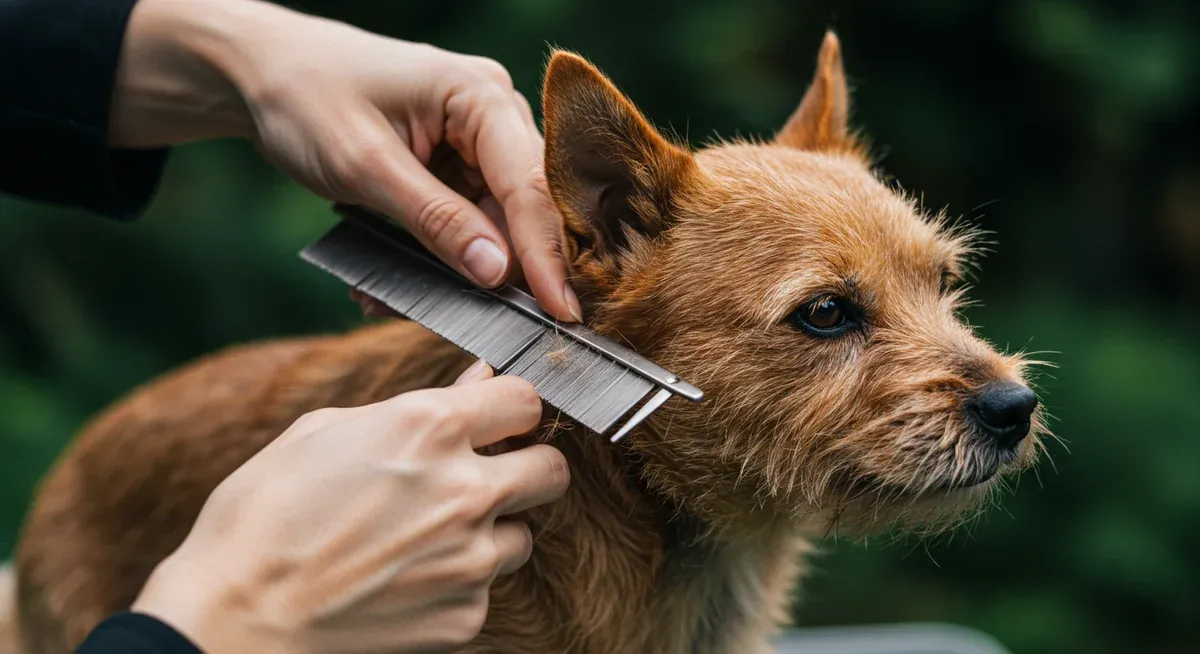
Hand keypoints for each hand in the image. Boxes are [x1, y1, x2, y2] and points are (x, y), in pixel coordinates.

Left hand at [109, 0, 581, 322]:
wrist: (258, 73)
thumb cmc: (305, 98)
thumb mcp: (366, 165)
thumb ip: (436, 220)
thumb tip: (496, 273)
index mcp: (480, 96)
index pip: (529, 185)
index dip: (546, 254)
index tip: (560, 311)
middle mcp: (492, 114)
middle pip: (522, 207)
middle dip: (504, 268)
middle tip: (493, 327)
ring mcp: (475, 142)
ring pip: (493, 223)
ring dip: (455, 270)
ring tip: (395, 300)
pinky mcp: (454, 166)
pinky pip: (462, 222)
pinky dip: (434, 256)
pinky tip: (385, 281)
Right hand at [131, 362, 568, 652]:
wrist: (234, 616)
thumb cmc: (264, 511)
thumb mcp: (326, 430)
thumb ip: (416, 405)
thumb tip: (478, 382)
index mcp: (430, 429)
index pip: (526, 401)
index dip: (511, 408)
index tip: (496, 419)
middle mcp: (465, 491)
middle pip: (552, 469)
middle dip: (526, 466)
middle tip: (487, 474)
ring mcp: (470, 560)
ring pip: (524, 535)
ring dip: (492, 529)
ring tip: (429, 535)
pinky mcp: (464, 615)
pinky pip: (486, 587)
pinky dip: (458, 580)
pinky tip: (407, 577)